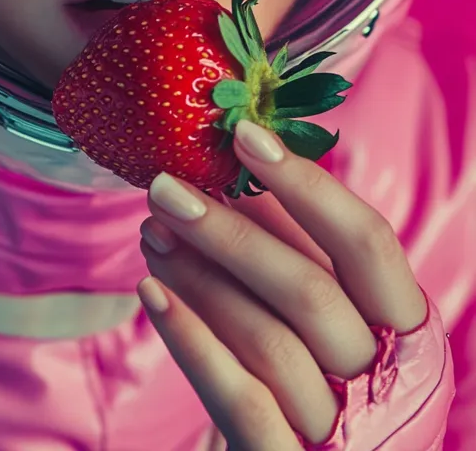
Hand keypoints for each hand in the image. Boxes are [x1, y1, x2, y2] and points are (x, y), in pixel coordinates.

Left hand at [137, 119, 427, 449]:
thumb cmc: (317, 371)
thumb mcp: (327, 313)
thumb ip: (299, 251)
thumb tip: (239, 168)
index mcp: (404, 324)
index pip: (367, 241)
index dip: (308, 185)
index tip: (244, 135)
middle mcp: (385, 378)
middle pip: (309, 290)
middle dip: (230, 232)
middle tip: (165, 187)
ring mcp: (341, 428)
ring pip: (270, 340)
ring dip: (201, 277)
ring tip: (152, 233)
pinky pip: (241, 402)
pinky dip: (192, 341)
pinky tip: (152, 294)